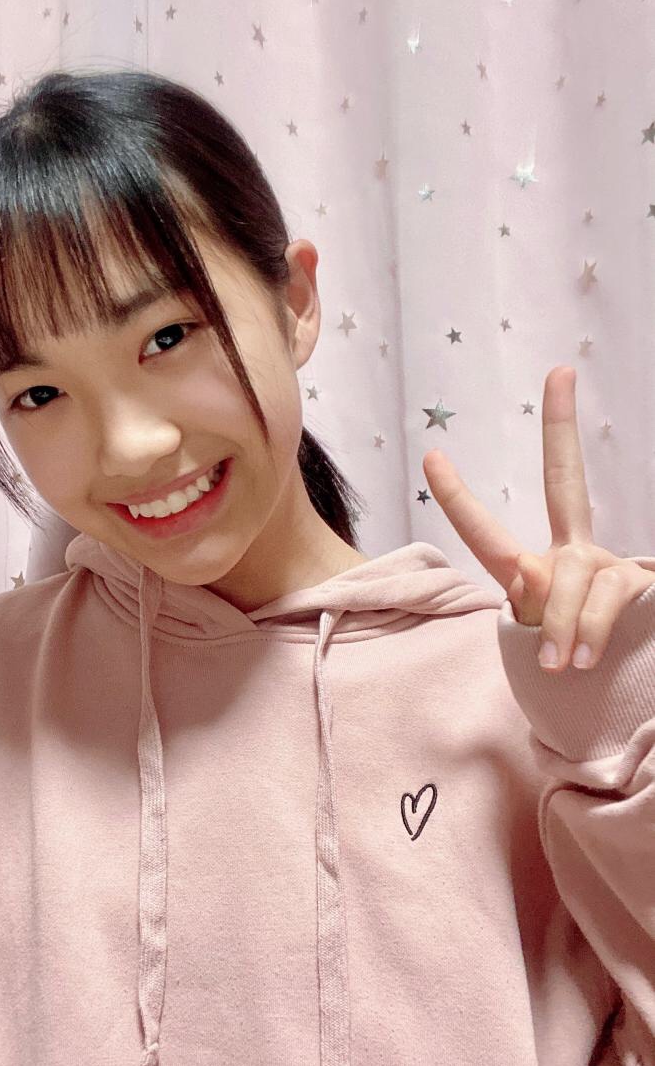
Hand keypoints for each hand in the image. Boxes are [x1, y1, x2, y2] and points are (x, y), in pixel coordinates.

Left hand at [421, 364, 654, 672]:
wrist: (622, 693)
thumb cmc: (571, 671)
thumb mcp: (536, 647)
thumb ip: (533, 615)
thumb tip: (538, 590)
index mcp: (536, 570)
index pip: (487, 532)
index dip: (458, 497)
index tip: (431, 455)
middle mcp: (574, 554)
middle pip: (564, 481)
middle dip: (561, 427)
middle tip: (560, 372)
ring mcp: (609, 564)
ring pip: (572, 576)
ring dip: (561, 624)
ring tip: (559, 665)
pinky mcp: (640, 583)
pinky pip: (604, 599)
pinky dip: (589, 631)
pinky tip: (587, 659)